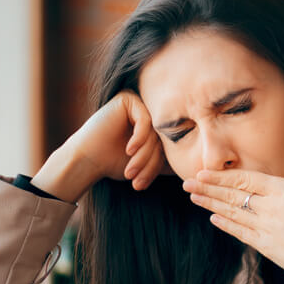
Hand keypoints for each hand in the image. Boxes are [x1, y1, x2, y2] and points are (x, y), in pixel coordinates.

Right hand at [32, 91, 166, 200]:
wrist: (86, 159)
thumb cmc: (114, 163)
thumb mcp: (148, 165)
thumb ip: (168, 162)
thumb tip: (197, 169)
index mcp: (156, 126)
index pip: (168, 146)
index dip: (158, 167)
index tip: (143, 184)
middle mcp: (149, 112)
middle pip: (162, 139)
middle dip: (150, 163)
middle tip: (138, 182)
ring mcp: (139, 104)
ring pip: (154, 132)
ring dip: (144, 156)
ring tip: (131, 172)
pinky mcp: (128, 99)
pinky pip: (145, 121)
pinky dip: (139, 138)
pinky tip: (128, 150)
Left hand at [184, 130, 283, 277]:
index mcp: (283, 191)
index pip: (245, 179)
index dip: (222, 176)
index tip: (202, 172)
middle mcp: (268, 208)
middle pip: (233, 195)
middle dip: (208, 189)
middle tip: (187, 184)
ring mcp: (265, 228)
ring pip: (232, 213)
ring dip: (211, 204)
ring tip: (194, 198)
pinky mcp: (265, 245)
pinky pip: (240, 232)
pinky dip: (226, 225)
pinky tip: (214, 219)